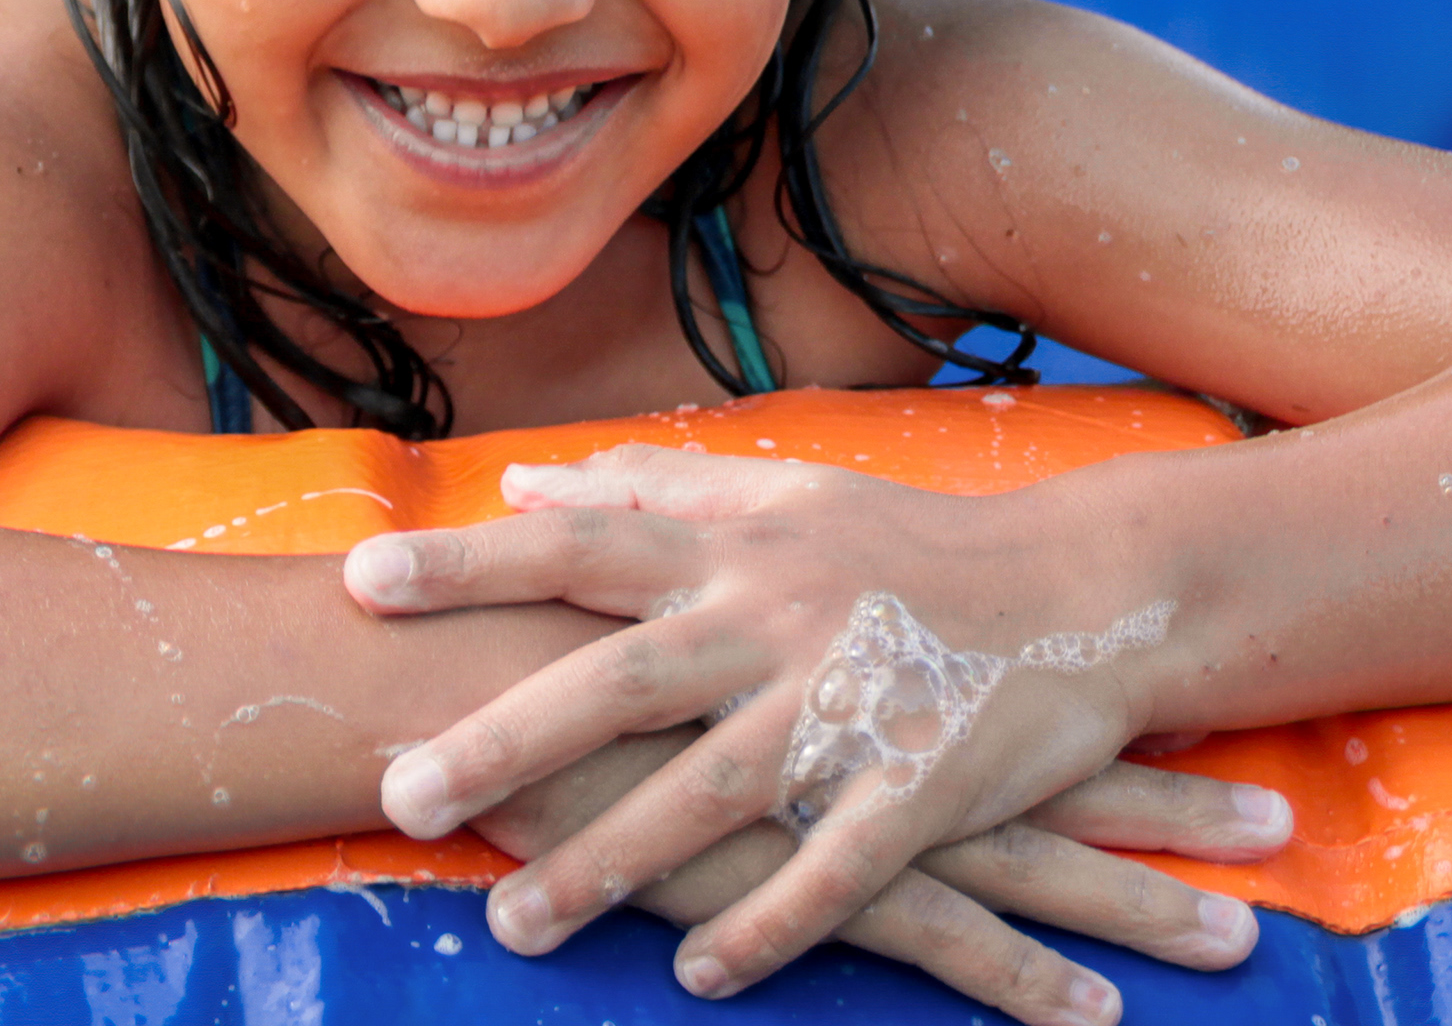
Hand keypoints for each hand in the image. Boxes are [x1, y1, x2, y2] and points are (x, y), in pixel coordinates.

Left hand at [345, 445, 1258, 1002]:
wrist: (1087, 591)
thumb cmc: (913, 545)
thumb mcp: (786, 494)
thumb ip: (653, 489)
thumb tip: (528, 478)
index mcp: (741, 547)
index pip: (582, 543)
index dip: (474, 561)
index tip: (364, 581)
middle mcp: (781, 619)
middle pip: (621, 680)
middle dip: (505, 741)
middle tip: (398, 794)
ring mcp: (851, 705)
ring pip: (710, 793)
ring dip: (608, 864)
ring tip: (510, 926)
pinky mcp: (922, 784)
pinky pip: (833, 871)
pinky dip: (766, 925)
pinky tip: (696, 973)